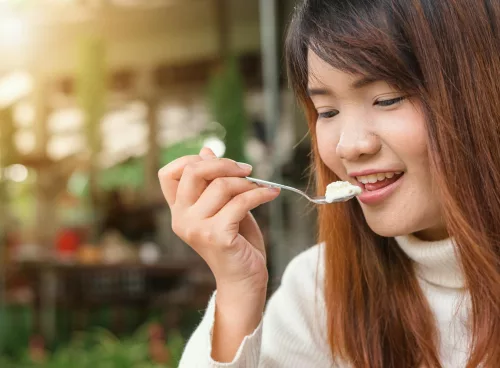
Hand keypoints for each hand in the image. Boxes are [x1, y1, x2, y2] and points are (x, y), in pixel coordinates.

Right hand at [159, 148, 279, 360]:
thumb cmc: (236, 242)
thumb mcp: (223, 206)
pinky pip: (241, 202)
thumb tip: (206, 149)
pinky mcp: (216, 236)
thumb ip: (213, 181)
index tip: (219, 162)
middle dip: (224, 164)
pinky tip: (271, 194)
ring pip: (222, 185)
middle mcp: (181, 219)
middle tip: (246, 169)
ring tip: (261, 189)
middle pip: (193, 171)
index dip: (191, 160)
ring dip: (247, 183)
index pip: (168, 174)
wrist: (244, 280)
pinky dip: (260, 194)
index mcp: (179, 211)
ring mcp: (196, 228)